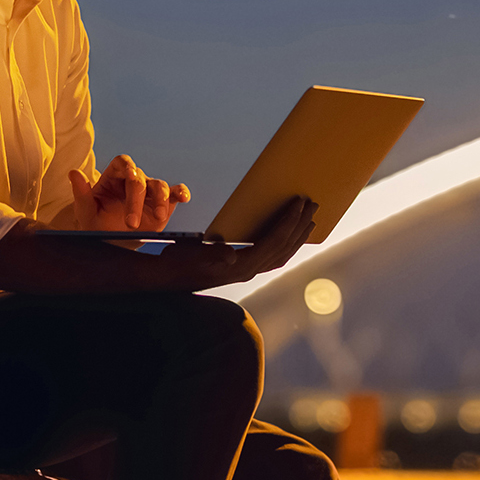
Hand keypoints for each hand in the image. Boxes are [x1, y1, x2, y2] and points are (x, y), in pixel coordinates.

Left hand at [66, 154, 191, 231]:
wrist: (112, 242)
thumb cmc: (96, 224)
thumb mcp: (85, 211)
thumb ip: (80, 193)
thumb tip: (73, 173)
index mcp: (114, 176)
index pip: (123, 163)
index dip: (128, 171)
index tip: (129, 181)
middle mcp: (134, 180)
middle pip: (141, 179)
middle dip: (137, 201)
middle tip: (131, 224)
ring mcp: (149, 191)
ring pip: (160, 185)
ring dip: (161, 200)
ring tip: (159, 217)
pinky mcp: (163, 203)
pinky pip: (175, 192)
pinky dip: (181, 192)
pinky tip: (184, 198)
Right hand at [158, 195, 315, 287]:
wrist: (166, 277)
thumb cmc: (178, 262)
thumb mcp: (192, 254)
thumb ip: (214, 255)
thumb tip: (231, 254)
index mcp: (241, 266)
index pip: (274, 240)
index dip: (289, 221)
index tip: (300, 202)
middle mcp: (248, 271)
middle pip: (284, 247)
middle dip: (300, 226)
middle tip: (313, 205)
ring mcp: (247, 272)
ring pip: (282, 254)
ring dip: (297, 235)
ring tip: (309, 218)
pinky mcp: (242, 269)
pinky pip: (273, 257)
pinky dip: (286, 245)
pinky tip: (289, 237)